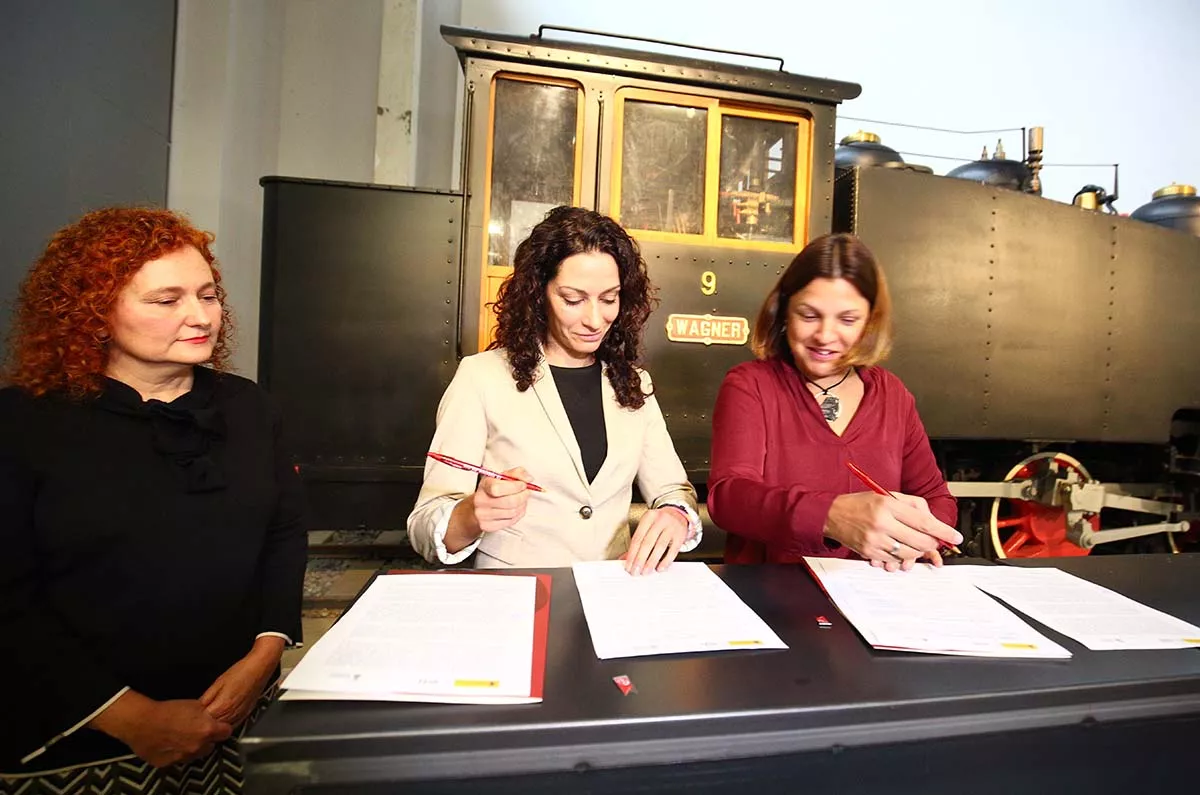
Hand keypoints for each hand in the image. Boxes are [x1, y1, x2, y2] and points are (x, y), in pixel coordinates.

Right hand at [89, 690, 231, 767]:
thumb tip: (212, 716)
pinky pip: (177, 759)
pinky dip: (176, 753)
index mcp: (207, 730)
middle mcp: (198, 746)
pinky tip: (168, 743)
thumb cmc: (166, 711)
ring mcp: (184, 757)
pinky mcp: (169, 764)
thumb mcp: (193, 704)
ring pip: (194, 754)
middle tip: (195, 730)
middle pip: (210, 745)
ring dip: (191, 747)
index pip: (226, 732)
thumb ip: (206, 714)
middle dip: (206, 739)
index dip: (221, 728)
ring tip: (179, 736)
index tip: (217, 726)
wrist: (142, 721)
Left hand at [199, 636, 283, 724]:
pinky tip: (221, 717)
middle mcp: (232, 714)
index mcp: (223, 706)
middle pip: (213, 728)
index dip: (196, 720)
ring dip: (215, 725)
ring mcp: (241, 716)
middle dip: (205, 724)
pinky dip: (226, 723)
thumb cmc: (241, 672)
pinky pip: (233, 725)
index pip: (204, 722)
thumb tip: (197, 709)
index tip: (192, 717)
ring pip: (223, 729)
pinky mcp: (246, 715)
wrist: (259, 668)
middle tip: (197, 720)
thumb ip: (206, 699)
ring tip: (209, 719)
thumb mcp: (217, 683)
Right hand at [445, 468, 532, 552]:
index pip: (498, 488)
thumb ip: (517, 473)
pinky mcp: (488, 526)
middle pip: (509, 502)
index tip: (522, 484)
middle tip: (526, 492)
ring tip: (521, 500)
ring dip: (522, 505)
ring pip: (512, 512)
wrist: (478, 506)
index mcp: (484, 485)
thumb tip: (528, 479)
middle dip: (523, 496)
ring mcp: (483, 515)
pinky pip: (511, 521)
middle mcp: (481, 500)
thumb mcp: (502, 476)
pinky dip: (519, 514)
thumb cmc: (492, 490)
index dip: (515, 487)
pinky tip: (516, 508)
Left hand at [623, 506, 689, 574]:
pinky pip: (673, 551)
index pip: (637, 538)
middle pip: (648, 542)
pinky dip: (666, 561)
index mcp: (648, 517)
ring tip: (645, 571)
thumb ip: (637, 542)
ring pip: (660, 547)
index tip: (628, 565)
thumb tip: (626, 558)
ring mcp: (671, 528)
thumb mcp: (647, 527)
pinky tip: (660, 568)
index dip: (632, 554)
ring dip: (651, 562)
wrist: (678, 515)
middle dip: (640, 559)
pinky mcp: (681, 536)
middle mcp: (660, 521)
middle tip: (635, 571)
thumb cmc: (659, 522)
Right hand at [824, 492, 961, 571]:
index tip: (955, 536)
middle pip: (920, 541)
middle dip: (932, 543)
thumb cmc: (860, 503)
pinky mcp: (870, 553)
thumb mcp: (887, 495)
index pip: (923, 522)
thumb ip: (912, 505)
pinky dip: (902, 556)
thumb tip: (933, 521)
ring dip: (918, 551)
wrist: (831, 515)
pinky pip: (895, 560)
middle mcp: (882, 524)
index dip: (943, 531)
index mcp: (887, 505)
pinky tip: (899, 548)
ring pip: (910, 553)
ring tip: (915, 542)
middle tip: (935, 541)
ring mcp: (875, 541)